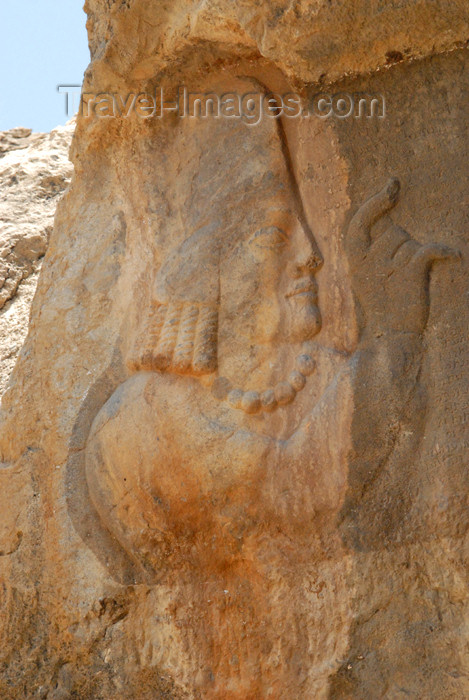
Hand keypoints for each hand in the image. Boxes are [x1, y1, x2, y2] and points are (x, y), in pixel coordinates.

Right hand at [344, 178, 458, 335]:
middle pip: (394, 232)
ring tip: (409, 281)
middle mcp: (368, 262)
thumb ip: (373, 251)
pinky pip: (428, 249)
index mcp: (355, 261)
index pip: (359, 223)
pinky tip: (453, 256)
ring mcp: (388, 267)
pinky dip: (443, 250)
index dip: (374, 204)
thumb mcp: (367, 277)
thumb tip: (390, 224)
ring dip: (415, 256)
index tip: (392, 187)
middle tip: (399, 273)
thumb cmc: (383, 304)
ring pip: (410, 242)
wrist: (391, 335)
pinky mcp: (409, 274)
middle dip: (402, 244)